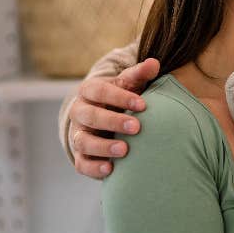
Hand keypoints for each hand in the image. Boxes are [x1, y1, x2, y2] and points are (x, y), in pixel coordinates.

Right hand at [68, 58, 159, 178]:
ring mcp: (78, 134)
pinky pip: (82, 164)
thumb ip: (140, 74)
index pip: (99, 90)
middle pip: (90, 115)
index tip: (143, 105)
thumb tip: (155, 63)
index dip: (120, 97)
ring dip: (102, 146)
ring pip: (83, 141)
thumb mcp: (129, 84)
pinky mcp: (82, 156)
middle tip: (136, 127)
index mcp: (90, 91)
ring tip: (124, 151)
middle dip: (112, 121)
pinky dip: (94, 168)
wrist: (105, 118)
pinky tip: (111, 169)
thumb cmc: (121, 98)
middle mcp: (79, 112)